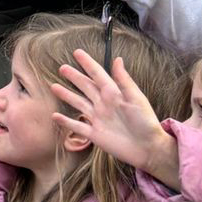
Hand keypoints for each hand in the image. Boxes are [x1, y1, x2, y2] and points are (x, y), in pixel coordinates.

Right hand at [50, 49, 180, 189]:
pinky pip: (77, 126)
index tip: (77, 52)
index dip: (88, 63)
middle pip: (85, 87)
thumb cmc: (146, 123)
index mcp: (113, 94)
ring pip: (78, 103)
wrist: (148, 148)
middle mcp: (103, 104)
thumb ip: (124, 80)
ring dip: (66, 95)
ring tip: (54, 87)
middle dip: (74, 77)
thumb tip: (117, 59)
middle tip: (62, 67)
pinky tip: (55, 116)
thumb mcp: (136, 99)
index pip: (98, 75)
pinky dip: (66, 122)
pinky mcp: (94, 134)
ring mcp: (97, 119)